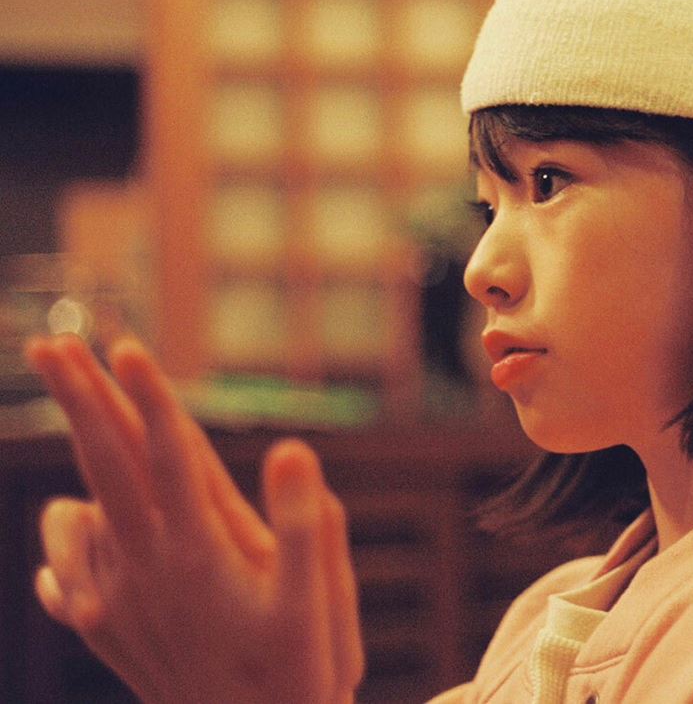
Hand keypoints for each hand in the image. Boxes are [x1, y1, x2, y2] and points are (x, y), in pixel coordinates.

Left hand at [26, 334, 363, 703]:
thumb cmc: (298, 677)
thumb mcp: (319, 606)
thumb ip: (305, 525)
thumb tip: (288, 449)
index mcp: (200, 554)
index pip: (169, 457)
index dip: (148, 398)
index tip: (123, 345)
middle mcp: (147, 570)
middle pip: (105, 467)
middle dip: (79, 400)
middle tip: (50, 345)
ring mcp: (119, 602)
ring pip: (84, 510)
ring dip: (78, 454)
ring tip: (69, 405)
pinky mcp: (108, 632)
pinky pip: (67, 573)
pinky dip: (64, 538)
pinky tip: (65, 527)